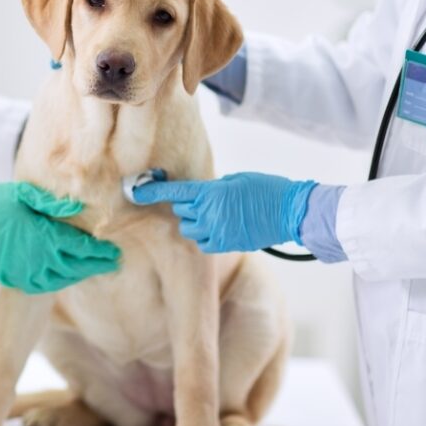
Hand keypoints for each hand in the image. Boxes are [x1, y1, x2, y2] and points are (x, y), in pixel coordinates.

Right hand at [0, 182, 120, 292]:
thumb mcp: (26, 194)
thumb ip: (54, 204)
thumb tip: (80, 208)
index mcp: (46, 236)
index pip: (82, 248)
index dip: (101, 252)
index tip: (115, 253)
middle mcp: (40, 259)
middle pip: (77, 267)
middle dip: (97, 265)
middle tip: (113, 263)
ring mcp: (26, 273)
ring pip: (62, 279)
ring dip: (80, 274)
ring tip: (93, 269)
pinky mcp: (14, 280)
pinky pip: (43, 286)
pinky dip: (59, 282)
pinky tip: (66, 276)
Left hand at [131, 172, 316, 252]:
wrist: (291, 212)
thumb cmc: (266, 189)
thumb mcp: (236, 180)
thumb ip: (214, 188)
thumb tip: (200, 195)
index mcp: (211, 193)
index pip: (175, 192)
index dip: (152, 191)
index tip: (135, 190)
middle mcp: (210, 214)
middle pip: (181, 211)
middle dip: (186, 206)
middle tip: (204, 200)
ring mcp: (217, 232)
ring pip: (189, 229)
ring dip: (195, 222)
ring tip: (214, 215)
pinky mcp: (227, 245)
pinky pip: (203, 243)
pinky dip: (206, 237)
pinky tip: (220, 228)